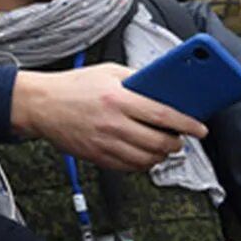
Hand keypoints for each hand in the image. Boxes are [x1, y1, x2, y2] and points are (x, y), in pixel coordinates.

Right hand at [11, 64, 206, 171]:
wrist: (40, 104)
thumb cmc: (73, 86)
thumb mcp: (108, 72)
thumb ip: (137, 80)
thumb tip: (164, 91)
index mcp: (118, 99)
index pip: (163, 116)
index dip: (187, 124)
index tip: (200, 128)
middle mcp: (113, 123)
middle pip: (158, 143)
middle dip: (176, 143)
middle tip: (179, 139)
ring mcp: (104, 142)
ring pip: (146, 159)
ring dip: (161, 156)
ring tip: (163, 147)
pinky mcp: (96, 156)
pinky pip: (129, 167)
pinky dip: (142, 164)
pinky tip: (143, 154)